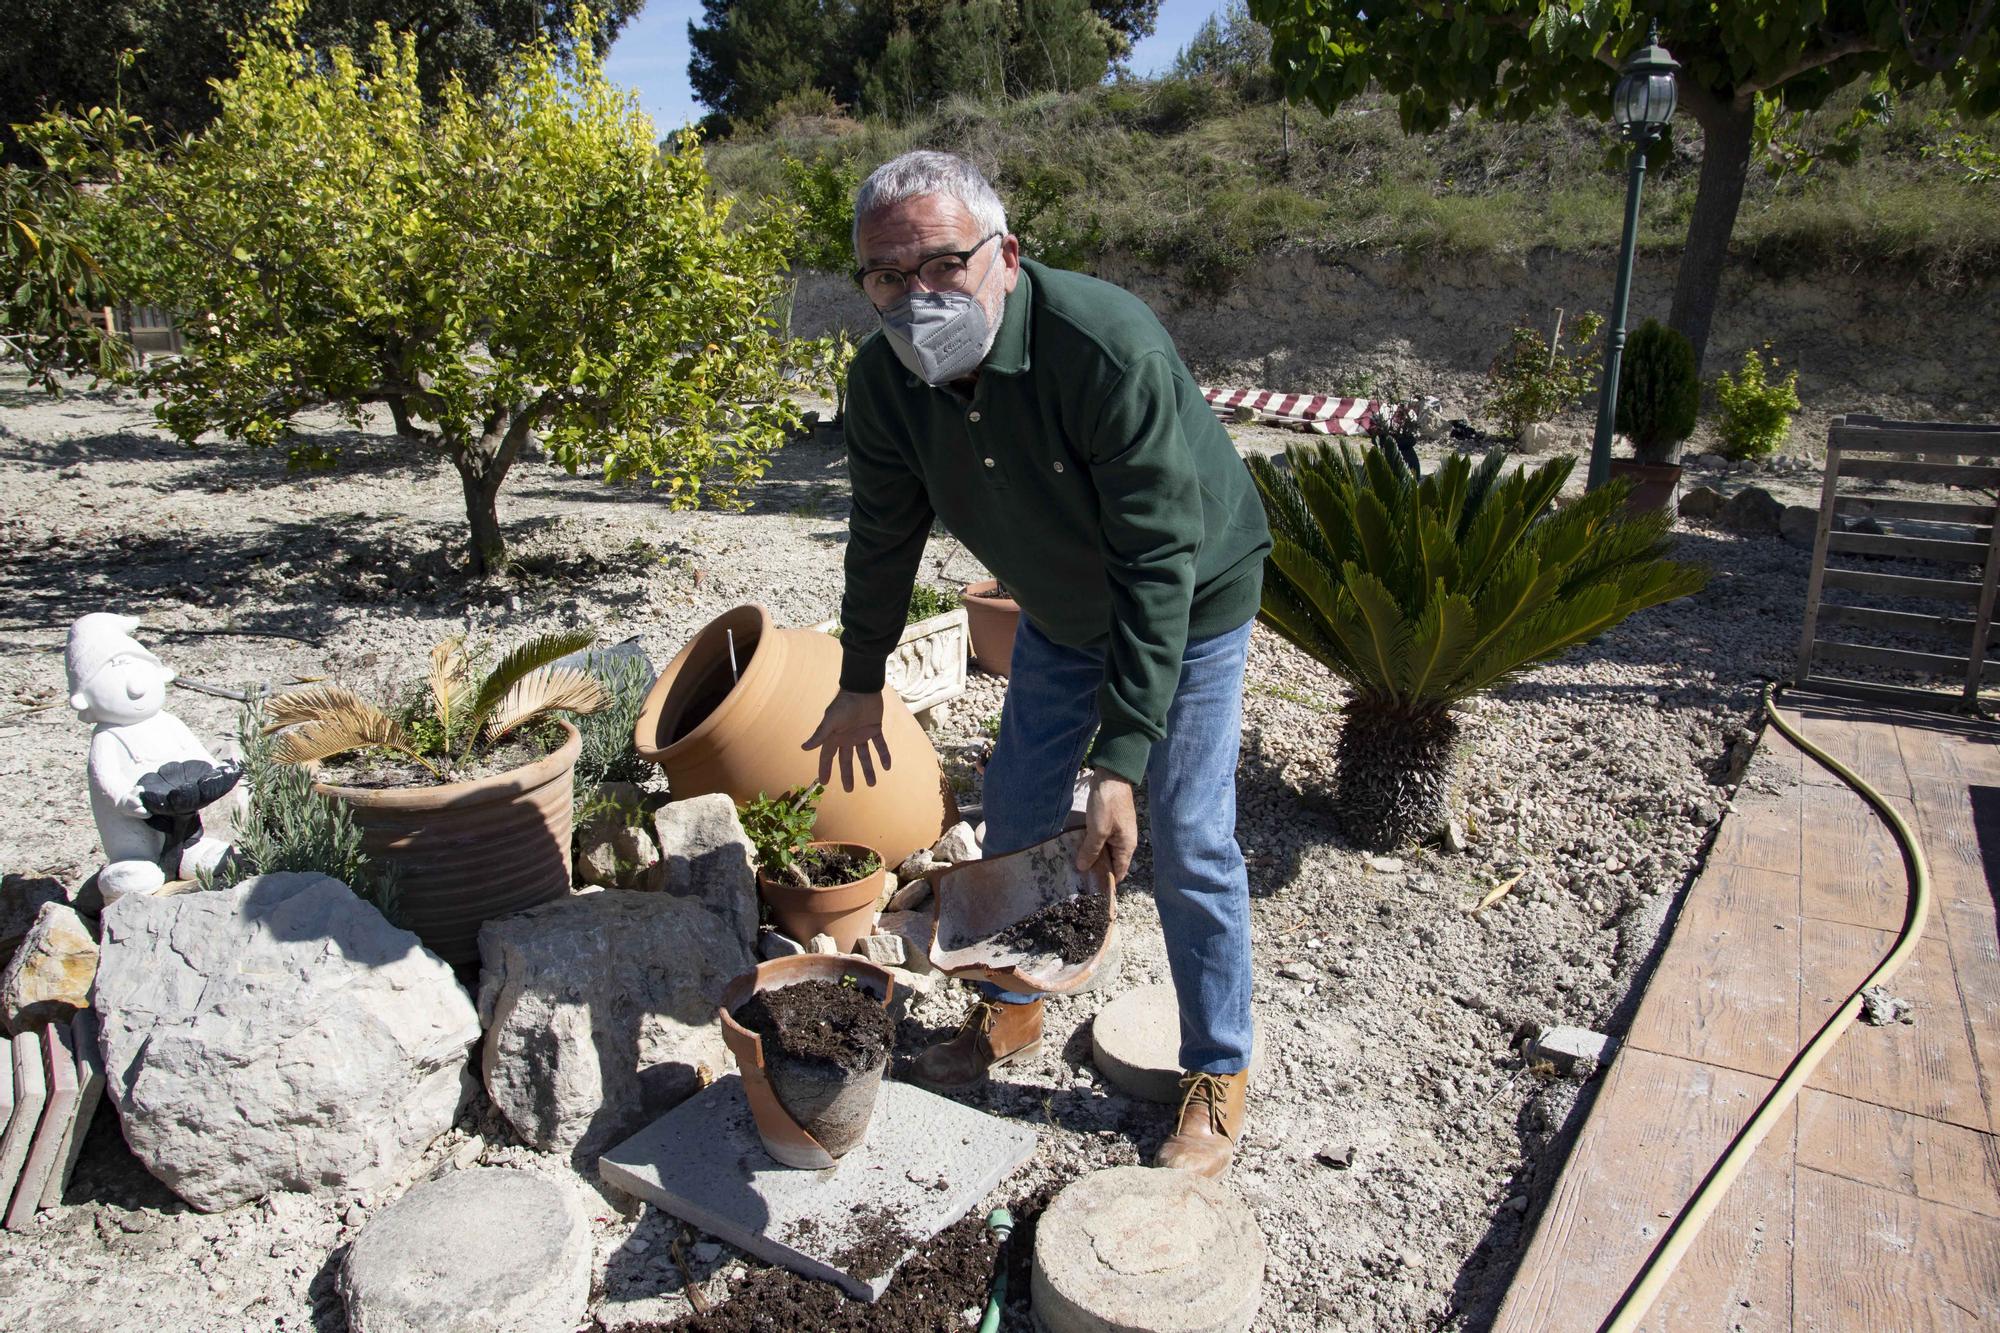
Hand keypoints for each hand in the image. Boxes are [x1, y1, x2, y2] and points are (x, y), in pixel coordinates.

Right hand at [801, 689, 890, 789]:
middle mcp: (847, 738)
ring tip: (872, 784)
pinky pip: (879, 745)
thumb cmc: (844, 704)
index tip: (824, 783)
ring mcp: (861, 734)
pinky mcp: (874, 729)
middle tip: (849, 790)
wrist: (862, 689)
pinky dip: (883, 755)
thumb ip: (820, 735)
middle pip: (846, 760)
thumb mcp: (831, 720)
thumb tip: (804, 748)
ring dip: (868, 769)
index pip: (827, 757)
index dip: (825, 769)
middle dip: (847, 775)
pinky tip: (887, 767)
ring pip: (864, 756)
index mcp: (834, 736)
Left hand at [1074, 769, 1136, 885]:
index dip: (1107, 882)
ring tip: (1076, 865)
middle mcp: (1125, 841)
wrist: (1111, 775)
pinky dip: (1092, 845)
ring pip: (1105, 850)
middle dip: (1097, 870)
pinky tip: (1079, 847)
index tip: (1091, 890)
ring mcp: (1117, 831)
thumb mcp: (1097, 830)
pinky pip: (1102, 839)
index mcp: (1126, 846)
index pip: (1119, 872)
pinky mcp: (1110, 822)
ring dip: (1093, 856)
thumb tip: (1084, 868)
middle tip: (1079, 879)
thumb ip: (1091, 850)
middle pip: (1112, 862)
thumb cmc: (1107, 804)